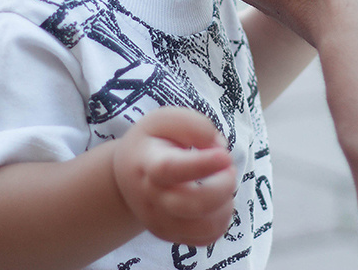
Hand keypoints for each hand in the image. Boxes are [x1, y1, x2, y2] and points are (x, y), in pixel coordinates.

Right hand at [112, 107, 235, 245]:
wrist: (129, 175)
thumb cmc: (152, 143)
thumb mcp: (164, 120)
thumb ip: (192, 125)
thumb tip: (217, 147)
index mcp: (148, 164)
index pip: (171, 169)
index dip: (202, 163)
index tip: (224, 154)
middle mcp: (152, 199)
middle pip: (193, 205)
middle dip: (223, 185)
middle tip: (228, 166)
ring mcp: (160, 222)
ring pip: (206, 227)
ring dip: (226, 203)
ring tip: (222, 182)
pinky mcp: (173, 236)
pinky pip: (208, 237)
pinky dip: (222, 219)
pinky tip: (217, 200)